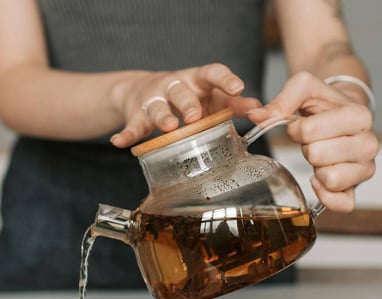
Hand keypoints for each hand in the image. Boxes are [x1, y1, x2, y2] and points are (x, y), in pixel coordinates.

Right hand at [110, 63, 260, 147]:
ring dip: (163, 117)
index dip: (225, 79)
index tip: (238, 88)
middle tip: (196, 116)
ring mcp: (154, 100)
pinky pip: (131, 126)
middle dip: (188, 103)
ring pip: (157, 107)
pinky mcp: (137, 115)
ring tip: (169, 127)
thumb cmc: (188, 97)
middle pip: (181, 91)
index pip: (212, 72)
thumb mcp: (211, 98)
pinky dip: (126, 135)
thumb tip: (261, 111)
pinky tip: (120, 142)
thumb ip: (234, 105)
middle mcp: (174, 86)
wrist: (144, 91)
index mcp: (197, 80)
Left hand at [247, 72, 377, 211]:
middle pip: (316, 155)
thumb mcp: (305, 88)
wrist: (345, 113)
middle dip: (307, 148)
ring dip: (316, 168)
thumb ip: (281, 100)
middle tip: (315, 140)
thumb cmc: (325, 103)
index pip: (309, 131)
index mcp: (359, 116)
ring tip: (321, 155)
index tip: (305, 124)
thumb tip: (257, 116)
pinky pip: (342, 204)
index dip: (297, 129)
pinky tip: (318, 180)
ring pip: (329, 179)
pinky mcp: (357, 188)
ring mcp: (365, 169)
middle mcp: (368, 144)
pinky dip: (326, 196)